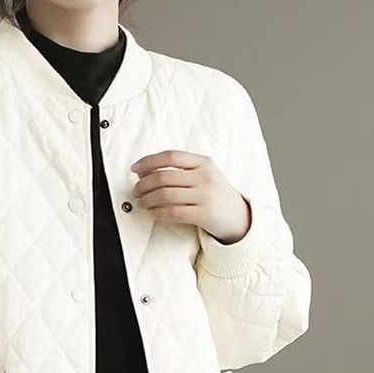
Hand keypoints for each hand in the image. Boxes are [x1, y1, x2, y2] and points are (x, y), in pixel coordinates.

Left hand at [130, 150, 250, 243]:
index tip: (134, 169)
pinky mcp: (203, 214)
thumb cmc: (215, 194)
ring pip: (164, 195)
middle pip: (163, 177)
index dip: (148, 161)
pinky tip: (153, 213)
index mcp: (203, 162)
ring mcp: (205, 195)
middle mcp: (205, 176)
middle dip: (143, 185)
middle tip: (135, 191)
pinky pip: (172, 212)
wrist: (239, 216)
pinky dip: (158, 213)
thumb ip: (179, 170)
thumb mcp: (203, 175)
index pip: (170, 156)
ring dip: (147, 200)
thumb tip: (143, 172)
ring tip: (141, 203)